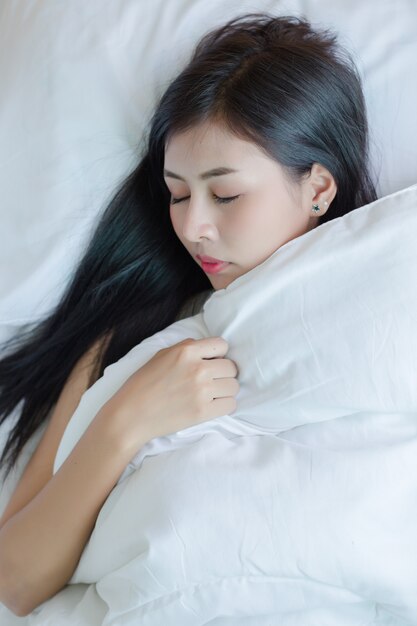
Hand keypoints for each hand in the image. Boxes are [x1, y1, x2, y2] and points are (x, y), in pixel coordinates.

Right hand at [102, 337, 239, 447]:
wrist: (131, 415)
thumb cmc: (143, 383)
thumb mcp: (162, 355)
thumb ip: (187, 348)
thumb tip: (208, 349)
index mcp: (187, 351)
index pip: (222, 345)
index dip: (219, 354)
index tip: (212, 362)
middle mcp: (198, 368)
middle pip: (231, 367)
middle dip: (223, 373)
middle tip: (211, 381)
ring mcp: (202, 391)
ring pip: (234, 386)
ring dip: (225, 390)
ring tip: (211, 394)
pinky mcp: (203, 412)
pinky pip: (231, 404)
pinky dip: (224, 405)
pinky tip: (212, 405)